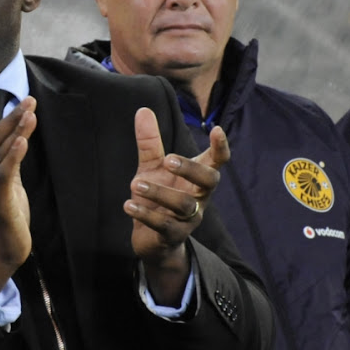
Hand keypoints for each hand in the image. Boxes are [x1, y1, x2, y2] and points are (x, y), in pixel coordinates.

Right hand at [0, 96, 36, 295]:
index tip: (26, 102)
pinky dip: (12, 156)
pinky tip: (22, 141)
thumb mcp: (7, 184)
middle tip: (29, 100)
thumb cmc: (2, 217)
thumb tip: (19, 138)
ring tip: (28, 114)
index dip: (9, 118)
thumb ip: (10, 162)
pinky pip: (3, 175)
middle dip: (12, 118)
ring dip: (14, 132)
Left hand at [125, 107, 229, 303]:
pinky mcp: (172, 236)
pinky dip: (145, 214)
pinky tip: (128, 205)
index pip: (217, 162)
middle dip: (191, 169)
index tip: (216, 129)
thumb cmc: (158, 197)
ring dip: (159, 193)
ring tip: (135, 183)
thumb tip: (143, 109)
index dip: (220, 147)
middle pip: (208, 181)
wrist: (151, 239)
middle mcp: (198, 197)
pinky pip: (163, 225)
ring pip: (183, 205)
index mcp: (196, 179)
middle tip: (168, 159)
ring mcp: (188, 219)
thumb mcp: (152, 168)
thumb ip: (149, 142)